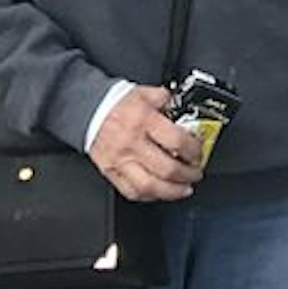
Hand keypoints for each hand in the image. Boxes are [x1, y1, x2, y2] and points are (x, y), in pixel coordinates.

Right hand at [87, 83, 202, 201]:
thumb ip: (167, 100)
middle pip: (167, 168)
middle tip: (196, 173)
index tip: (198, 153)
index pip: (177, 141)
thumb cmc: (117, 104)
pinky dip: (150, 196)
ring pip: (149, 186)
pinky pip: (131, 192)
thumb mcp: (146, 93)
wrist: (89, 111)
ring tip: (184, 189)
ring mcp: (120, 161)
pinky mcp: (110, 172)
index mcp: (144, 121)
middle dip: (188, 175)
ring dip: (172, 191)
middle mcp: (132, 143)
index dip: (194, 151)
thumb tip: (185, 107)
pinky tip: (161, 192)